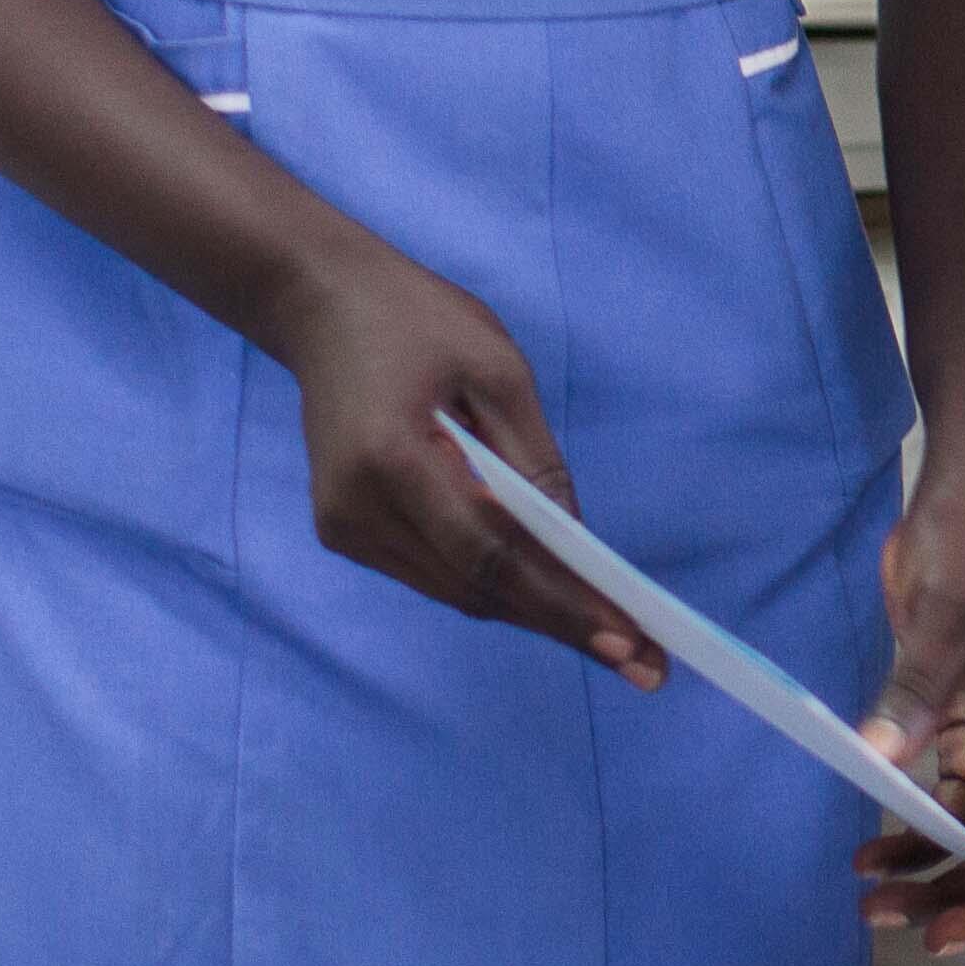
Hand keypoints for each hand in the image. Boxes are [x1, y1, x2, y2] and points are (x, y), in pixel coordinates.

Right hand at [274, 249, 659, 679]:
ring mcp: (344, 528)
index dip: (559, 603)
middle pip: (474, 588)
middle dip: (561, 622)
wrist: (323, 305)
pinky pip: (434, 572)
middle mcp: (357, 511)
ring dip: (531, 611)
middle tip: (641, 660)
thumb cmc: (418, 320)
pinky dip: (491, 583)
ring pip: (455, 591)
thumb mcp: (498, 370)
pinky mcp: (344, 531)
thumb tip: (579, 543)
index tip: (625, 638)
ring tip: (609, 636)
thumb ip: (535, 462)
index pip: (488, 555)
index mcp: (391, 460)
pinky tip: (546, 593)